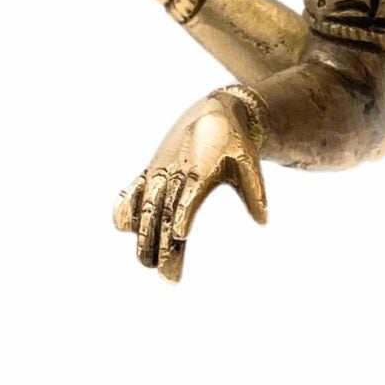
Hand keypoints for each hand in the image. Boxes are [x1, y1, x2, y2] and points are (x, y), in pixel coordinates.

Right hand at [112, 90, 266, 282]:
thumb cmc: (235, 141)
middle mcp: (176, 172)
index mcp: (201, 171)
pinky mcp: (152, 170)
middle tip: (167, 275)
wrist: (215, 109)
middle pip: (165, 211)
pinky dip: (126, 204)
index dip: (183, 214)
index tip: (181, 236)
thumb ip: (255, 190)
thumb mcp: (248, 162)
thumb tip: (263, 220)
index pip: (189, 197)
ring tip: (146, 263)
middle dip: (163, 242)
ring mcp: (160, 171)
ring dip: (144, 235)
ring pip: (147, 206)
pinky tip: (121, 226)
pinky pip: (134, 189)